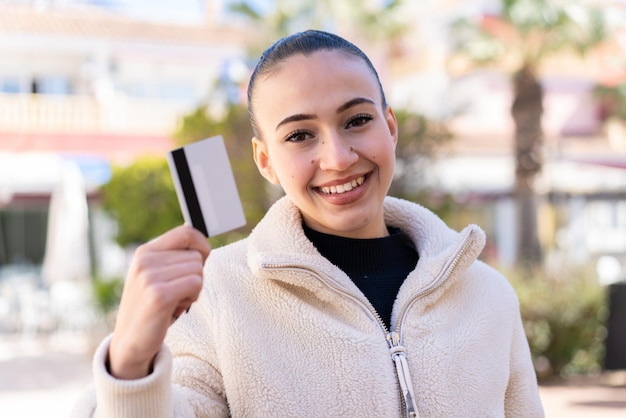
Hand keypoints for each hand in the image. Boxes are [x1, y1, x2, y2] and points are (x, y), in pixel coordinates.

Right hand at [108, 225, 210, 379]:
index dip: (202, 245)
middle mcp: (145, 260)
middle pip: (196, 256)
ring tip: (174, 301)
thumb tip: (202, 242)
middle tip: (177, 293)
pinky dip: (192, 298)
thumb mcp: (157, 276)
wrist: (129, 342)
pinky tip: (174, 309)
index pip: (186, 232)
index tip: (202, 260)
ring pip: (198, 270)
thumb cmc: (151, 308)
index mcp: (145, 252)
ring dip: (193, 289)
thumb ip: (175, 258)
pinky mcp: (159, 294)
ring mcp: (150, 276)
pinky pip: (196, 283)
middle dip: (195, 276)